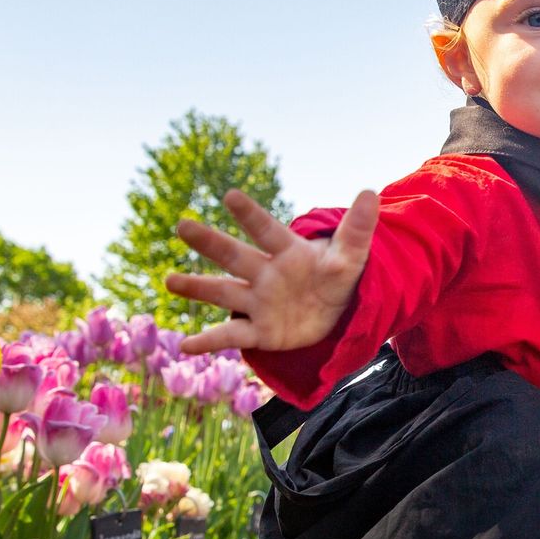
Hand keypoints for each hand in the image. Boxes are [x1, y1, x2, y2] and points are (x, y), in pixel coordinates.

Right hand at [165, 189, 378, 355]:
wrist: (334, 313)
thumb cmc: (336, 278)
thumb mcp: (351, 257)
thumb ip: (357, 228)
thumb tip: (370, 192)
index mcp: (288, 251)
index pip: (268, 230)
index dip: (251, 215)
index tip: (230, 196)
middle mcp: (265, 273)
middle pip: (236, 257)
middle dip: (211, 243)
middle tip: (183, 225)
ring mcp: (258, 301)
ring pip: (224, 293)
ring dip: (197, 287)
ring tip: (169, 280)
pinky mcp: (259, 330)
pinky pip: (231, 335)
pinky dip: (209, 341)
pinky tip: (184, 346)